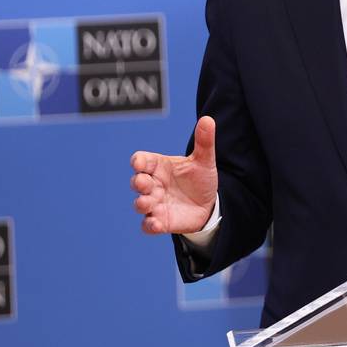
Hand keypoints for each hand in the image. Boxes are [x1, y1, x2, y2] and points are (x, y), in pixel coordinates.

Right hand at [130, 116, 218, 234]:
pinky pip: (148, 226)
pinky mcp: (160, 221)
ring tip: (147, 202)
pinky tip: (156, 224)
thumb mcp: (204, 161)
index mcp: (160, 167)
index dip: (138, 161)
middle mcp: (154, 185)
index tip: (139, 162)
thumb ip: (204, 142)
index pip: (142, 161)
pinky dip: (149, 225)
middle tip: (143, 182)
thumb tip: (208, 119)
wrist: (208, 205)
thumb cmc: (199, 179)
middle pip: (137, 182)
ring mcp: (155, 204)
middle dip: (138, 182)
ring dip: (141, 203)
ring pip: (140, 204)